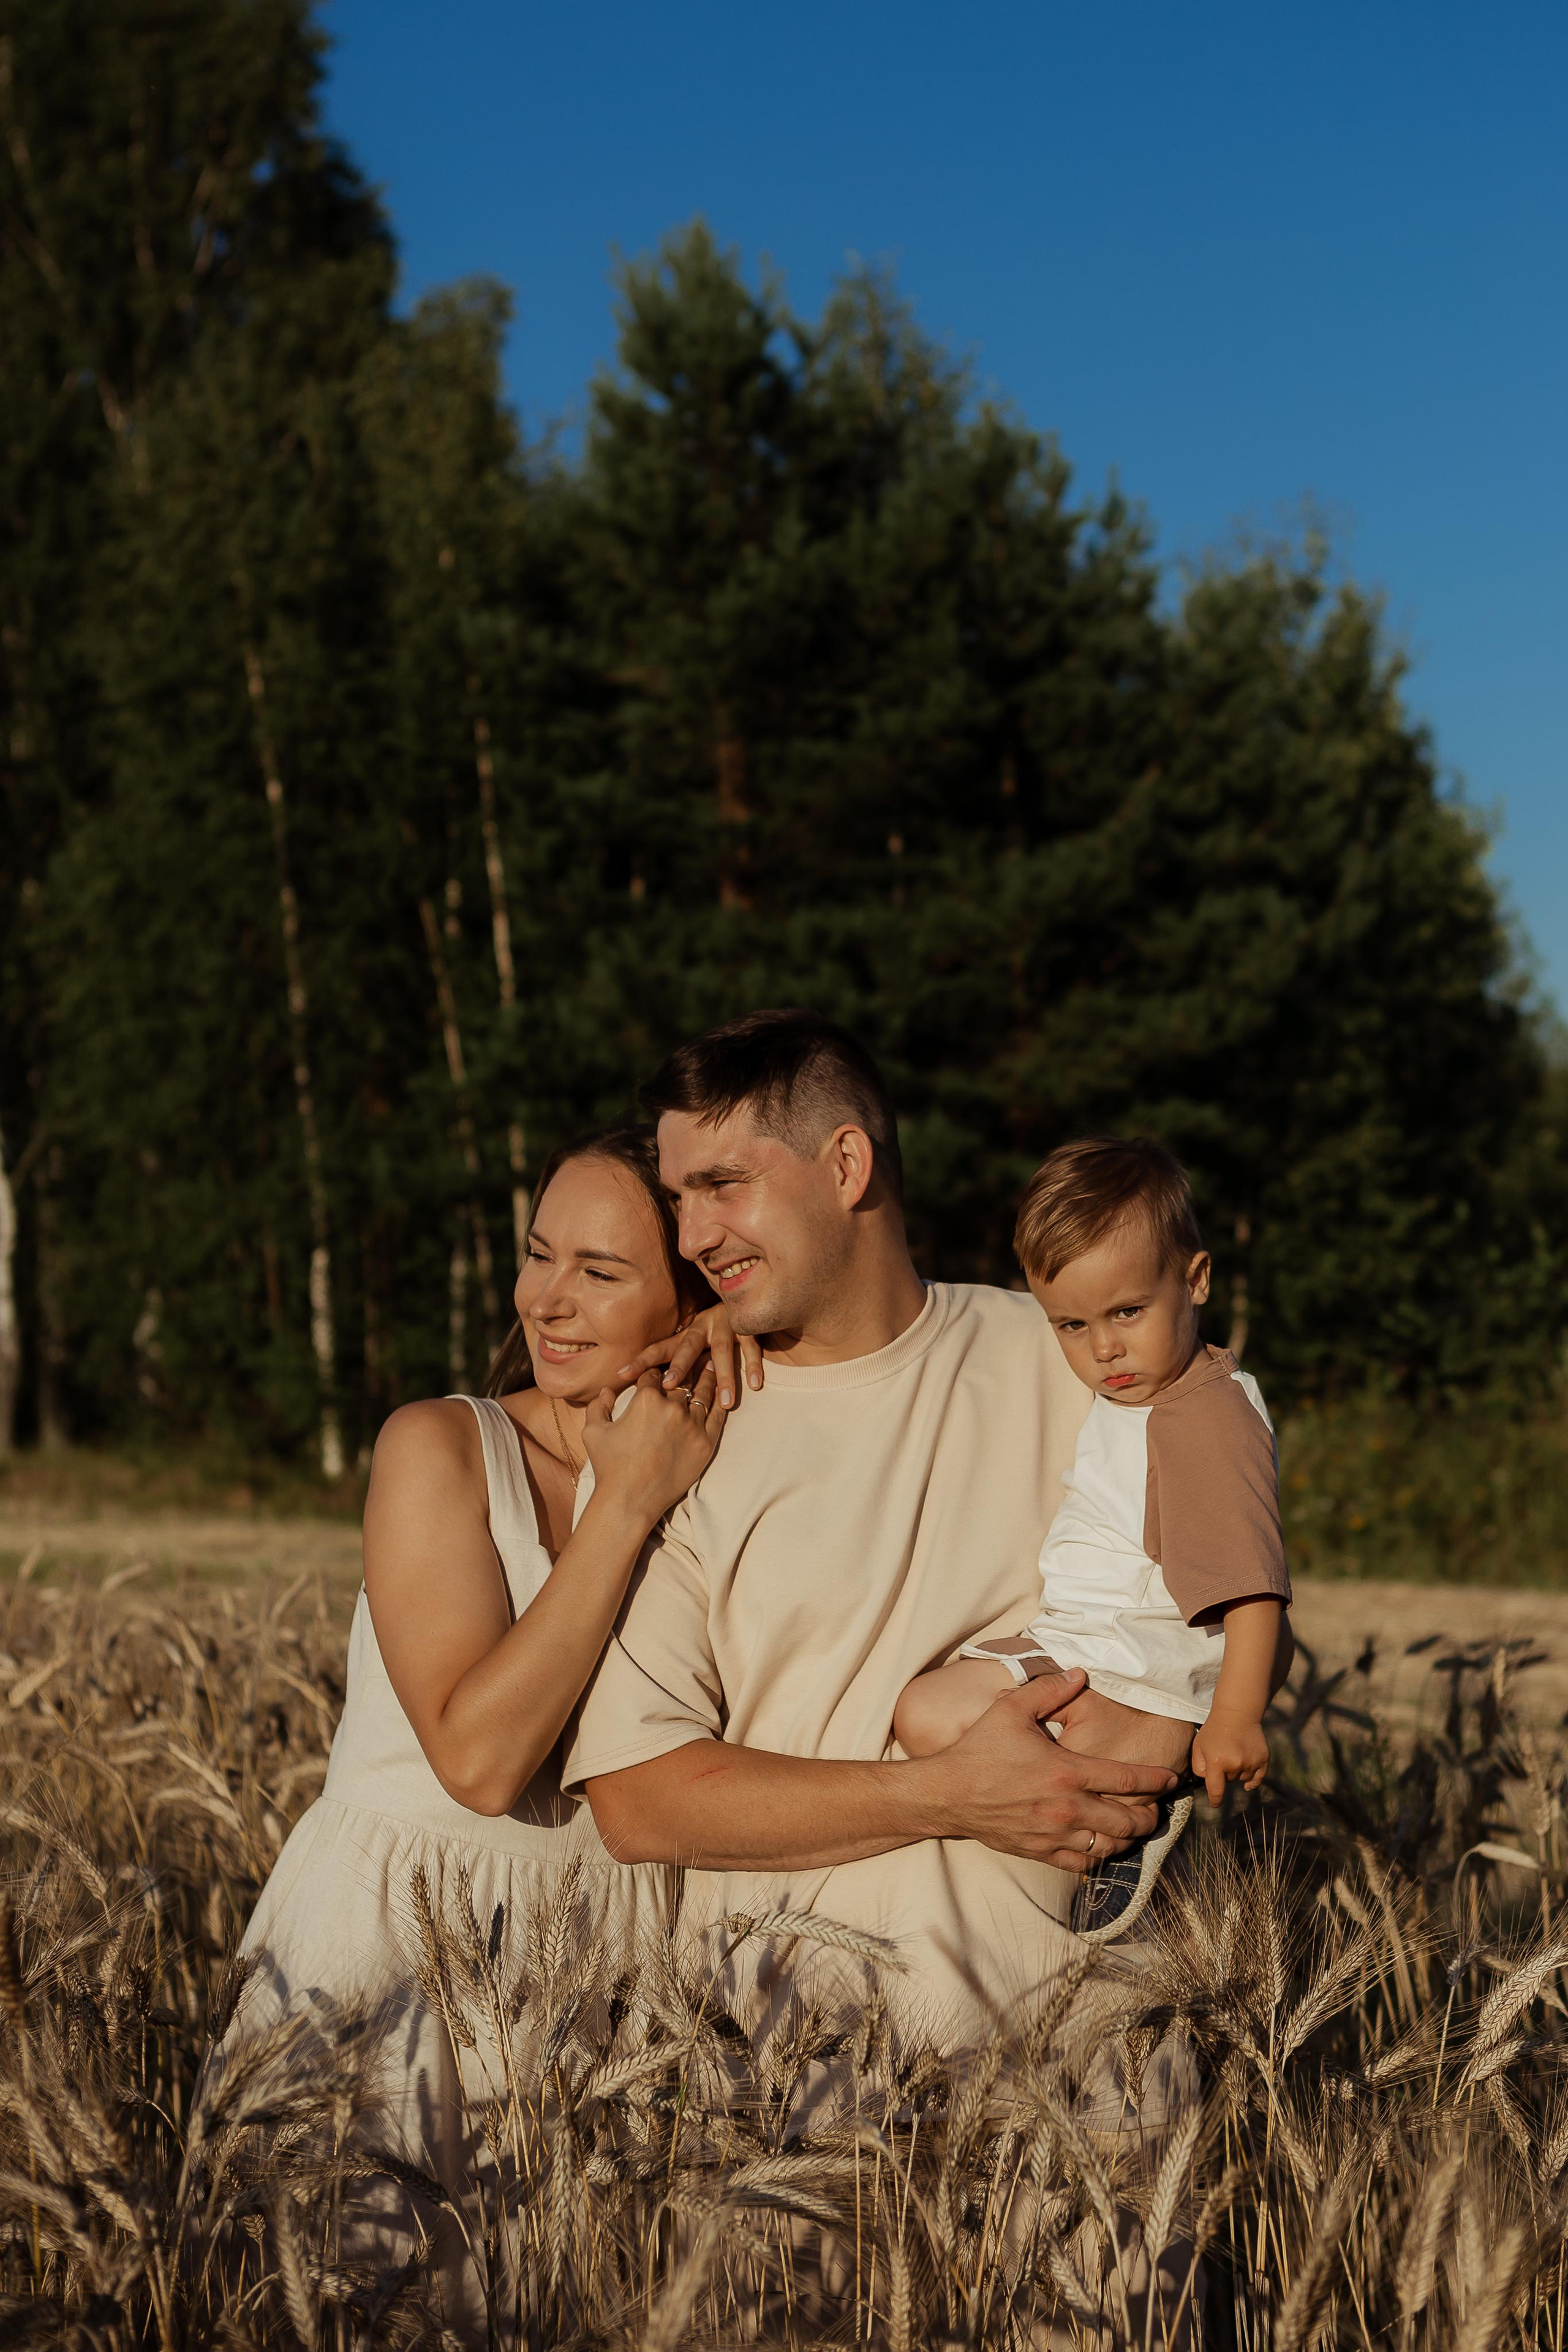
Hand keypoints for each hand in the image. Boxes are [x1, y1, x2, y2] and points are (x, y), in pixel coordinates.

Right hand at [581, 1367, 727, 1527]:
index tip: (659, 1370)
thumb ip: (598, 1406)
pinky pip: (717, 1416)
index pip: (653, 1375)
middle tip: (695, 1354)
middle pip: (681, 1381)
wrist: (630, 1501)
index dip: (654, 1372)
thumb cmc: (609, 1467)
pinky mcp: (706, 1443)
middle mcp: (672, 1407)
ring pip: (702, 1394)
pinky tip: (723, 1393)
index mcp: (645, 1399)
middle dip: (684, 1369)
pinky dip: (720, 1402)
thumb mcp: (593, 1432)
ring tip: (711, 1365)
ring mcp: (692, 1425)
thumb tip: (607, 1390)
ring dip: (706, 1378)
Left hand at [617, 1304, 763, 1411]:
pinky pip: (750, 1347)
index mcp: (685, 1334)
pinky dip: (753, 1365)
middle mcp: (702, 1327)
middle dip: (679, 1365)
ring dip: (724, 1376)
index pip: (659, 1348)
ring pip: (722, 1351)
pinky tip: (755, 1384)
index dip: (641, 1361)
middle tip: (669, 1385)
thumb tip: (650, 1385)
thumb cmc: (714, 1332)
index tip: (620, 1374)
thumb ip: (677, 1360)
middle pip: (687, 1347)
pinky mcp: (748, 1327)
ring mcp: (725, 1326)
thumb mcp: (694, 1342)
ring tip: (725, 1402)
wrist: (745, 1294)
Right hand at [924, 1670, 1178, 1871]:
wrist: (947, 1793)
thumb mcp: (1012, 1709)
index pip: (1127, 1779)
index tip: (1172, 1778)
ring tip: (1134, 1828)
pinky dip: (1099, 1857)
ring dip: (1128, 1838)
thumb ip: (1049, 1689)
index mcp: (1066, 1771)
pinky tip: (1102, 1846)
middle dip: (1149, 1815)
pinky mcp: (1040, 1852)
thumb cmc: (980, 1750)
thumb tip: (1079, 1673)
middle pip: (1127, 1820)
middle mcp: (1067, 1807)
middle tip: (1156, 1808)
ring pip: (1109, 1846)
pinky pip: (1082, 1865)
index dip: (1156, 1779)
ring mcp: (1054, 1835)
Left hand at [1190, 1710, 1268, 1804]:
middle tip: (1224, 1754)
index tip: (1215, 1804)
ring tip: (1235, 1753)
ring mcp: (1251, 1762)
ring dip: (1238, 1771)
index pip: (1216, 1791)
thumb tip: (1207, 1781)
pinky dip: (1252, 1779)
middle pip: (1229, 1781)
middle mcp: (1235, 1764)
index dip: (1215, 1801)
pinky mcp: (1263, 1759)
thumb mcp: (1199, 1746)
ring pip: (1243, 1778)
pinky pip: (1258, 1778)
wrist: (1237, 1713)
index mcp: (1217, 1762)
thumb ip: (1198, 1767)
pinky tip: (1248, 1778)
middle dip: (1224, 1772)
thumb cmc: (1214, 1730)